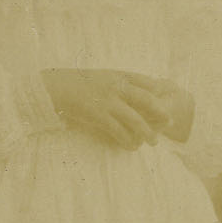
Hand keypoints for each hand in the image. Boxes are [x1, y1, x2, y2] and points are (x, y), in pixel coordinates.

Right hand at [42, 69, 189, 150]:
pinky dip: (127, 140)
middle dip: (161, 112)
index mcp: (117, 75)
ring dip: (147, 132)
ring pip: (135, 119)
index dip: (160, 91)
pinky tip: (131, 147)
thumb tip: (129, 92)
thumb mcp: (98, 76)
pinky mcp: (98, 115)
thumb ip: (115, 82)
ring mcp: (108, 101)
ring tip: (154, 142)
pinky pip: (118, 130)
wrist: (52, 88)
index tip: (167, 100)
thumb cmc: (73, 83)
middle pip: (147, 99)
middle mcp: (116, 86)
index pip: (147, 81)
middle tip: (169, 122)